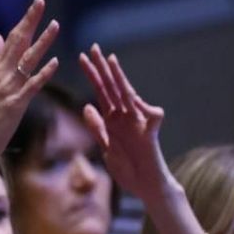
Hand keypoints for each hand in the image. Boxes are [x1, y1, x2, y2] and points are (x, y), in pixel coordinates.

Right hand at [0, 0, 59, 159]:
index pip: (11, 38)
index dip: (25, 20)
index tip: (37, 4)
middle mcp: (1, 74)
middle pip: (17, 43)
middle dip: (30, 22)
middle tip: (41, 2)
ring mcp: (8, 88)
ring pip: (27, 60)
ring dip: (41, 42)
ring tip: (55, 25)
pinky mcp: (15, 103)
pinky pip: (32, 85)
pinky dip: (43, 74)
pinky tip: (55, 63)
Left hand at [78, 45, 170, 204]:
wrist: (145, 185)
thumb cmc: (127, 167)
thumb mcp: (106, 147)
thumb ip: (97, 127)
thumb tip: (86, 106)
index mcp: (112, 119)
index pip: (100, 91)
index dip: (92, 74)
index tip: (82, 57)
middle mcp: (125, 116)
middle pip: (112, 88)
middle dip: (102, 68)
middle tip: (94, 47)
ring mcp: (138, 122)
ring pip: (127, 95)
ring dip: (118, 78)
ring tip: (110, 60)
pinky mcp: (150, 133)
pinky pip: (151, 117)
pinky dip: (147, 111)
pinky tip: (145, 108)